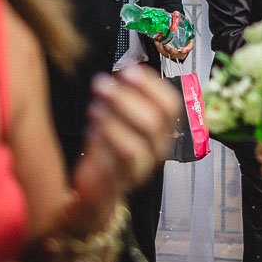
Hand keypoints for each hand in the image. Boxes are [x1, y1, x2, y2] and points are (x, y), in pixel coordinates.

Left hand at [72, 64, 180, 207]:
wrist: (96, 194)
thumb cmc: (110, 151)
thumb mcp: (124, 120)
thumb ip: (129, 97)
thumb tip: (129, 66)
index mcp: (163, 133)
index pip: (171, 106)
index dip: (151, 85)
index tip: (129, 70)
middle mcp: (155, 152)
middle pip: (153, 123)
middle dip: (126, 98)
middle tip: (103, 84)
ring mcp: (136, 173)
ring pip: (133, 148)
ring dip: (111, 121)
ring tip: (94, 107)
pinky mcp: (114, 188)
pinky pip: (109, 168)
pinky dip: (98, 145)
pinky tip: (91, 130)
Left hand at [151, 16, 193, 60]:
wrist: (175, 30)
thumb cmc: (180, 29)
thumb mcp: (181, 23)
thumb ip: (178, 18)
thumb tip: (176, 12)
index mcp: (188, 42)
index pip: (190, 47)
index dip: (187, 49)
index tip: (183, 50)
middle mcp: (182, 48)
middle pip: (179, 54)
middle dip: (173, 51)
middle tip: (168, 47)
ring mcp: (175, 51)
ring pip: (170, 54)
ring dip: (164, 50)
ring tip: (159, 44)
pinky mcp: (168, 52)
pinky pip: (164, 52)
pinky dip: (160, 48)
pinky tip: (157, 43)